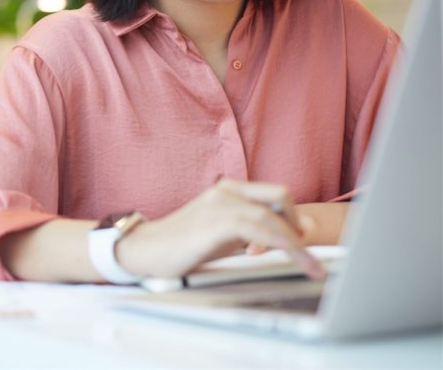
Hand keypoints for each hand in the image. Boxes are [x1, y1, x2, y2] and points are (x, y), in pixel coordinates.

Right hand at [115, 179, 326, 279]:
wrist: (146, 249)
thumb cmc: (183, 244)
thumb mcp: (228, 237)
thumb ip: (259, 233)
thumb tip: (301, 232)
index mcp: (229, 190)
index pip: (276, 194)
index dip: (294, 218)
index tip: (301, 244)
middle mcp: (226, 191)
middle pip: (281, 195)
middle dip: (299, 225)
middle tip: (304, 253)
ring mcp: (220, 205)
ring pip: (272, 216)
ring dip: (297, 243)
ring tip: (310, 266)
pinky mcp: (214, 223)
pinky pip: (258, 230)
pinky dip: (281, 245)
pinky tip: (289, 260)